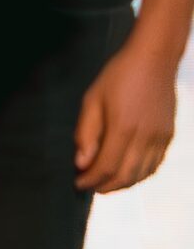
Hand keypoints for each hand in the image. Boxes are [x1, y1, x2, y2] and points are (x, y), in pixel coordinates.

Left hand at [74, 31, 178, 191]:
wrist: (154, 60)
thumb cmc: (118, 76)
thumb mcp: (92, 100)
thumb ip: (86, 133)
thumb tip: (81, 163)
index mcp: (124, 127)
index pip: (107, 166)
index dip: (91, 179)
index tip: (78, 183)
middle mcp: (146, 136)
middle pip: (126, 175)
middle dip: (106, 186)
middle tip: (89, 187)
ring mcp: (161, 137)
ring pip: (143, 174)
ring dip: (123, 184)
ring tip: (105, 183)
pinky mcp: (169, 135)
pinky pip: (155, 164)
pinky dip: (140, 174)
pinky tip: (127, 172)